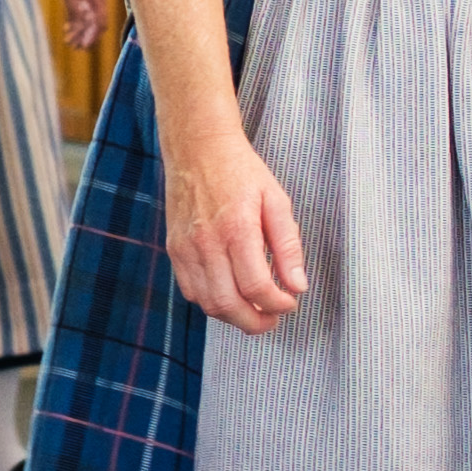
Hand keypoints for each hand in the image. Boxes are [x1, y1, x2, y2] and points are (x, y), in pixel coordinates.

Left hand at [51, 0, 111, 50]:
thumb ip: (74, 9)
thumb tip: (80, 25)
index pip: (100, 21)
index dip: (93, 35)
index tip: (84, 46)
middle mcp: (97, 0)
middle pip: (95, 23)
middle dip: (86, 36)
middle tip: (74, 47)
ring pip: (88, 20)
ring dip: (79, 31)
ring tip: (69, 42)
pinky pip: (82, 13)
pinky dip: (76, 22)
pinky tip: (67, 30)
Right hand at [165, 127, 306, 335]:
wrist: (197, 148)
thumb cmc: (241, 171)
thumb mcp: (277, 201)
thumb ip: (288, 246)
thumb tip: (298, 285)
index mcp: (237, 229)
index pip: (256, 287)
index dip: (278, 305)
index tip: (291, 302)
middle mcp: (207, 243)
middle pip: (228, 304)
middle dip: (256, 323)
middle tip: (274, 319)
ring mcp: (186, 248)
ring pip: (207, 303)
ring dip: (233, 316)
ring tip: (254, 310)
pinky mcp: (174, 249)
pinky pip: (190, 290)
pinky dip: (211, 302)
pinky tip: (230, 293)